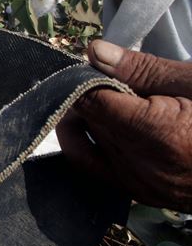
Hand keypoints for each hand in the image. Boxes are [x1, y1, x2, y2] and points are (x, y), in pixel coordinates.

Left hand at [57, 40, 191, 212]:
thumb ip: (140, 69)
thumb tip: (94, 52)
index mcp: (158, 134)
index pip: (90, 101)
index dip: (87, 78)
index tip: (96, 64)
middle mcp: (143, 166)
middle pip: (87, 120)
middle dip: (89, 95)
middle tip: (112, 77)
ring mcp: (141, 185)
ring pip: (88, 142)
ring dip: (92, 118)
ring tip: (121, 99)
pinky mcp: (142, 194)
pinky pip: (96, 167)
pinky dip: (92, 143)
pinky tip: (102, 124)